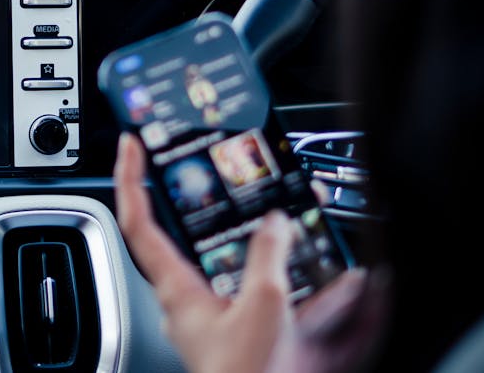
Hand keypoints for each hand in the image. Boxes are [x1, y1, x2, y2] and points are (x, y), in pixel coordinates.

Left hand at [113, 134, 383, 372]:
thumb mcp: (263, 306)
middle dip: (227, 210)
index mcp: (178, 291)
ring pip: (246, 271)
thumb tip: (275, 222)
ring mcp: (224, 323)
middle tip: (243, 178)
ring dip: (282, 251)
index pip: (139, 222)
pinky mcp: (254, 339)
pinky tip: (352, 281)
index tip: (131, 144)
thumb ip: (268, 256)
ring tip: (312, 223)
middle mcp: (194, 304)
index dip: (131, 179)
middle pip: (199, 240)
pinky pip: (282, 305)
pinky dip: (315, 291)